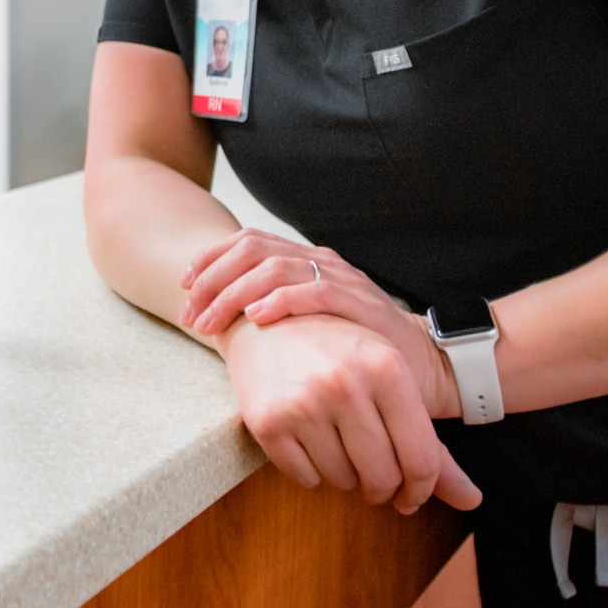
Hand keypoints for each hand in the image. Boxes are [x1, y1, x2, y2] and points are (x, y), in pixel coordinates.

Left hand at [182, 229, 459, 420]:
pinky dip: (279, 301)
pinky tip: (256, 318)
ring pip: (275, 268)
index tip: (184, 287)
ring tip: (211, 320)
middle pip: (252, 250)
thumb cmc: (357, 349)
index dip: (210, 260)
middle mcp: (321, 261)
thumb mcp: (307, 324)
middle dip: (213, 279)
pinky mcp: (362, 303)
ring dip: (234, 294)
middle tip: (190, 311)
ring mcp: (342, 279)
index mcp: (305, 260)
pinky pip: (314, 291)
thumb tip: (219, 317)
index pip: (248, 242)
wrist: (423, 364)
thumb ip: (273, 311)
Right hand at [219, 314, 480, 512]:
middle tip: (373, 476)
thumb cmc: (338, 353)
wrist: (263, 323)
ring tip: (335, 441)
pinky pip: (306, 478)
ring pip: (342, 481)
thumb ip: (431, 445)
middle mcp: (346, 383)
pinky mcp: (268, 421)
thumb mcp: (389, 381)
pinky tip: (307, 438)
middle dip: (381, 488)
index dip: (420, 489)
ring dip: (345, 475)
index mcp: (386, 367)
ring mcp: (303, 402)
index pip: (421, 460)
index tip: (410, 495)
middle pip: (382, 478)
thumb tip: (472, 502)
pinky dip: (311, 470)